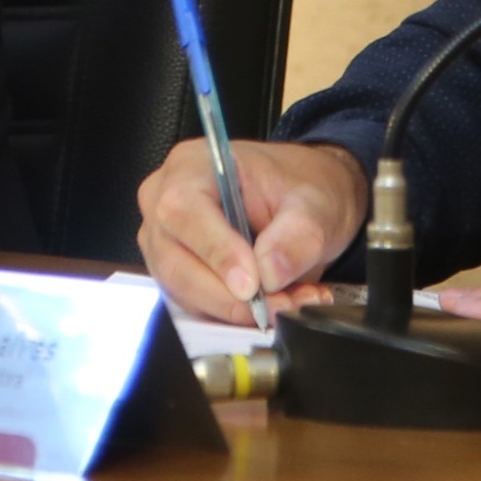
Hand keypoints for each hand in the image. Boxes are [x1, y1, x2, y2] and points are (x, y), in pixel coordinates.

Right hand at [135, 138, 365, 322]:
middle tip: (283, 302)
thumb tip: (269, 274)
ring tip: (289, 301)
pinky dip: (236, 315)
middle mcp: (164, 201)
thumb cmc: (299, 188)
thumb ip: (298, 235)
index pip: (183, 211)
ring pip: (184, 292)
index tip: (253, 285)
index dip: (216, 251)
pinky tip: (273, 304)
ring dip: (238, 309)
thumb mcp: (316, 204)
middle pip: (176, 262)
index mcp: (192, 165)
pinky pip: (196, 305)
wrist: (301, 203)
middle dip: (231, 296)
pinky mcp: (176, 272)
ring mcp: (165, 240)